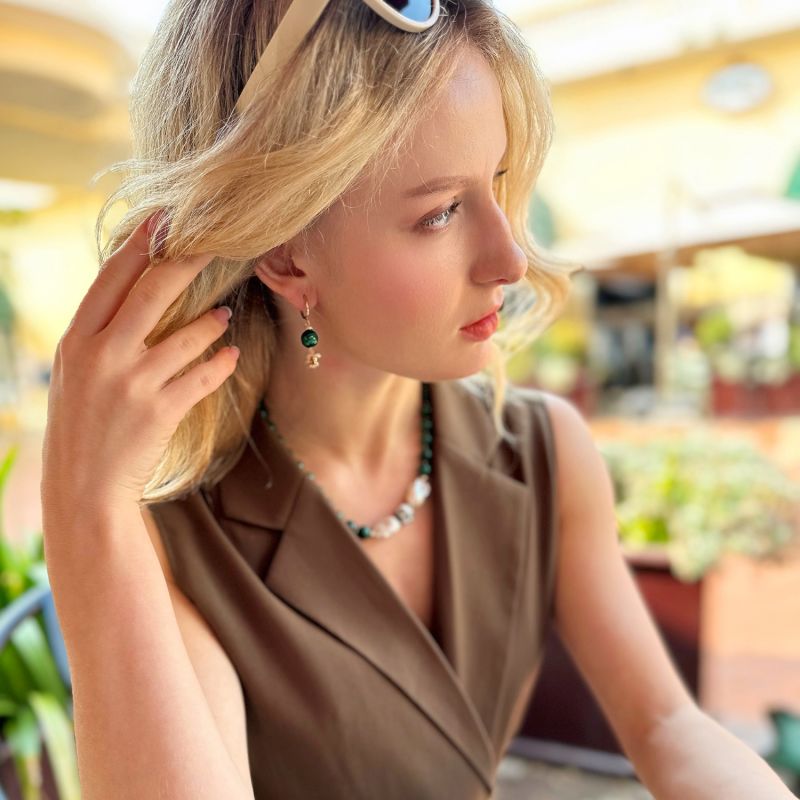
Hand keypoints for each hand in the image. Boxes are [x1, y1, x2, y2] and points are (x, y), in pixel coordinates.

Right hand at [41, 211, 238, 515]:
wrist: (84, 486)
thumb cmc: (81, 425)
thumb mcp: (75, 372)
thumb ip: (100, 335)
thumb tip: (134, 293)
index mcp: (76, 340)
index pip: (111, 278)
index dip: (141, 244)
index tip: (165, 219)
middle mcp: (102, 356)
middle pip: (153, 292)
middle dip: (188, 262)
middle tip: (217, 244)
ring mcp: (133, 384)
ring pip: (187, 334)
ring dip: (211, 321)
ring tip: (224, 314)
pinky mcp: (161, 411)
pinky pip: (204, 376)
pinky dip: (221, 362)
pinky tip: (231, 355)